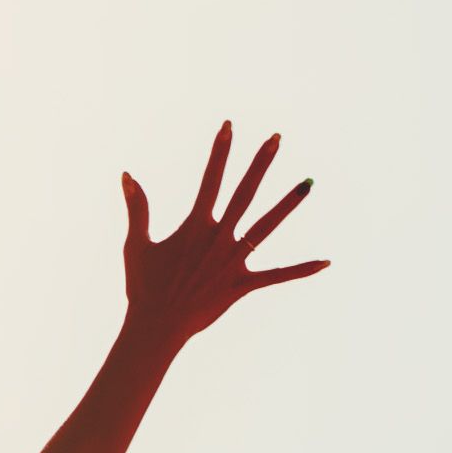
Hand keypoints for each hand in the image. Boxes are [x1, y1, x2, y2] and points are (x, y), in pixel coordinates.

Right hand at [119, 122, 325, 349]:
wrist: (155, 326)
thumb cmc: (144, 286)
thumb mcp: (136, 244)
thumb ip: (137, 208)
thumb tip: (127, 175)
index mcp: (195, 225)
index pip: (210, 179)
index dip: (220, 151)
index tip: (229, 127)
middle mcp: (218, 238)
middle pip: (244, 193)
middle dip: (260, 163)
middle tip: (276, 138)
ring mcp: (233, 261)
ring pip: (266, 226)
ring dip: (288, 204)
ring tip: (309, 183)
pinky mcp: (242, 284)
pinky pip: (277, 276)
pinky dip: (300, 269)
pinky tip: (325, 262)